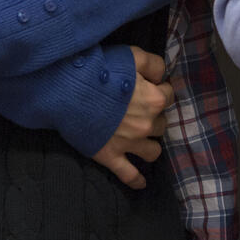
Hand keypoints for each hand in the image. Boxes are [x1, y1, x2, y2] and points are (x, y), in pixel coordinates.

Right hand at [90, 47, 172, 189]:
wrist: (71, 91)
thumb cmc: (101, 70)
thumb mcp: (132, 55)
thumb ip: (153, 64)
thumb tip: (162, 76)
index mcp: (155, 99)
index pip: (168, 95)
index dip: (159, 89)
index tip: (150, 87)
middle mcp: (147, 124)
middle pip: (161, 123)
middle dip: (153, 116)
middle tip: (139, 110)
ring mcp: (130, 144)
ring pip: (153, 151)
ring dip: (149, 143)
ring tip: (141, 138)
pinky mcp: (112, 156)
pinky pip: (129, 175)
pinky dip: (136, 180)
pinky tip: (141, 183)